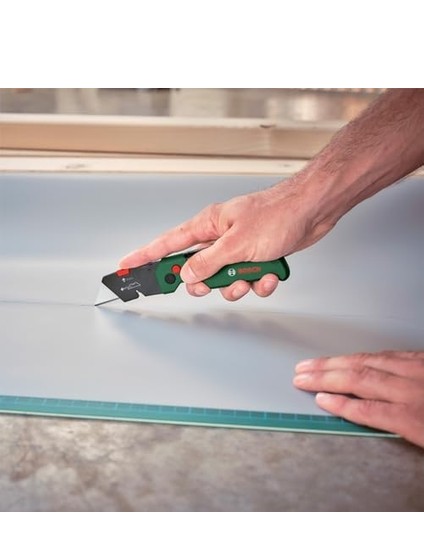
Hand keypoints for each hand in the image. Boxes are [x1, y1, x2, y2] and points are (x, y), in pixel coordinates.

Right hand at [120, 179, 332, 300]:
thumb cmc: (277, 214)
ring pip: (224, 280)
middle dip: (207, 283)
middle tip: (212, 284)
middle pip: (197, 270)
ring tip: (252, 275)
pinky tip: (270, 273)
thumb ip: (208, 263)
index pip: (167, 244)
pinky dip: (260, 282)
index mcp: (207, 226)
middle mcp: (220, 237)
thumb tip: (188, 276)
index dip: (145, 255)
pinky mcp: (257, 258)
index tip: (128, 264)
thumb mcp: (236, 244)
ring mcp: (238, 249)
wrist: (312, 211)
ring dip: (239, 284)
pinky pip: (249, 281)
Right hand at [293, 351, 423, 447]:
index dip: (338, 404)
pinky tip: (351, 357)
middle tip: (301, 375)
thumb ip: (400, 432)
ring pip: (369, 361)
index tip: (318, 399)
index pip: (366, 410)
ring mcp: (419, 369)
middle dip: (324, 376)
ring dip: (337, 361)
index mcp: (414, 418)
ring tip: (315, 363)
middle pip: (360, 379)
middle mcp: (413, 389)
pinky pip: (389, 353)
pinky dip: (365, 356)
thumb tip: (368, 423)